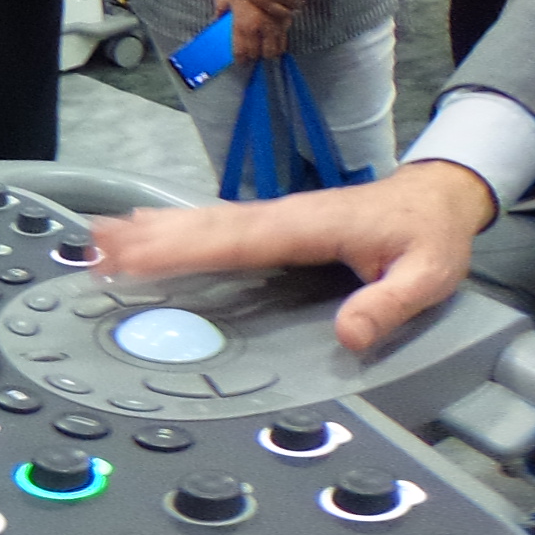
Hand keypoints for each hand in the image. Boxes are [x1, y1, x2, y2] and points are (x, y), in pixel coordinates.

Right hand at [92, 158, 492, 351]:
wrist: (438, 197)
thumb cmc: (432, 237)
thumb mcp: (428, 276)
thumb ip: (389, 305)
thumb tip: (347, 336)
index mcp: (312, 227)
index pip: (238, 239)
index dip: (186, 248)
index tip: (139, 255)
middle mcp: (284, 216)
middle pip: (206, 226)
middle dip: (150, 238)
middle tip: (96, 249)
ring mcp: (276, 217)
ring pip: (204, 221)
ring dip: (151, 229)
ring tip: (101, 237)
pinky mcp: (274, 224)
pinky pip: (215, 224)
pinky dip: (175, 227)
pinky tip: (147, 229)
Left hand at [225, 0, 287, 62]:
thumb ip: (221, 8)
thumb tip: (215, 18)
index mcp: (243, 25)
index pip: (241, 52)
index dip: (240, 59)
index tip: (240, 60)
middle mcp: (258, 29)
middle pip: (256, 54)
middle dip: (253, 57)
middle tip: (252, 55)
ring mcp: (273, 28)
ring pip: (272, 52)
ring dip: (267, 54)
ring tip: (264, 51)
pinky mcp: (285, 25)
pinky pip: (283, 43)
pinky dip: (279, 47)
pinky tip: (275, 44)